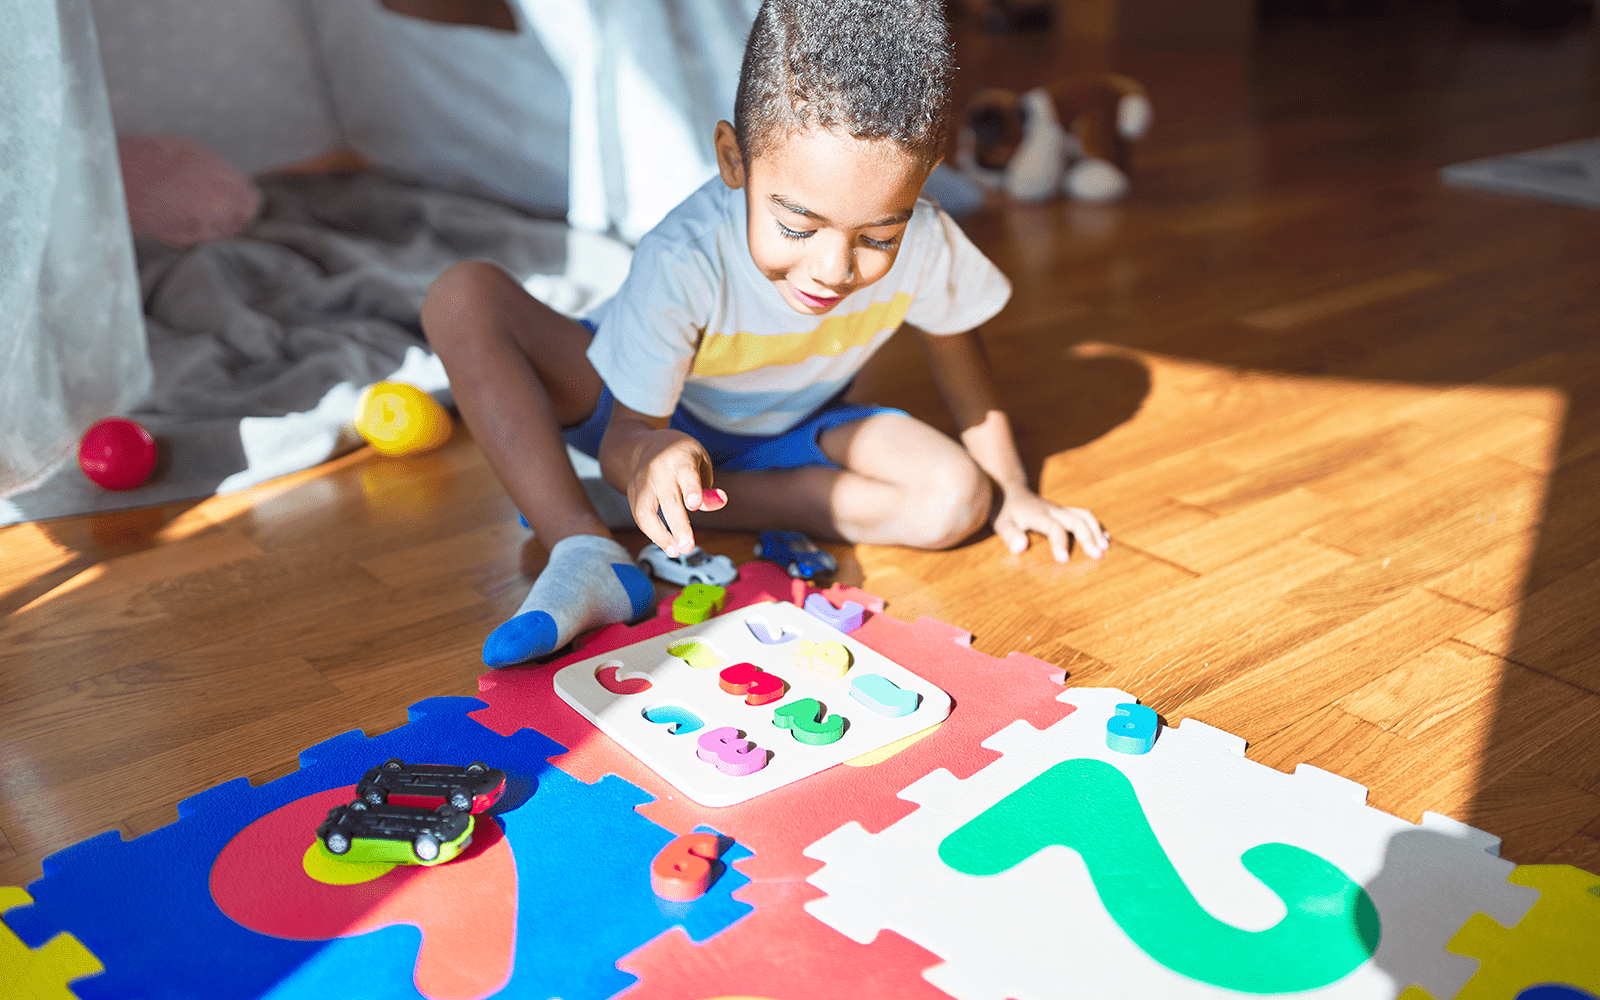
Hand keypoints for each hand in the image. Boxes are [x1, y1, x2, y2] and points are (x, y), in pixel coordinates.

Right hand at [624, 429, 727, 554]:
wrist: (645, 446)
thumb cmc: (680, 456)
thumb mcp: (700, 462)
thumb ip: (707, 487)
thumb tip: (713, 505)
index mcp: (680, 457)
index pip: (686, 474)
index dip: (691, 489)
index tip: (695, 505)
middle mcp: (658, 470)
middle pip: (667, 499)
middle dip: (678, 525)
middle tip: (688, 546)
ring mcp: (642, 482)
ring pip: (645, 511)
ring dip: (660, 535)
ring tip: (675, 551)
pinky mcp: (631, 494)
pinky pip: (640, 517)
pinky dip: (652, 533)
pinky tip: (666, 544)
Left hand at [993, 488, 1107, 562]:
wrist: (1008, 492)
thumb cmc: (1004, 512)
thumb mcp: (1001, 524)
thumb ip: (1010, 536)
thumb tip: (1020, 549)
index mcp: (1038, 516)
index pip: (1054, 528)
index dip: (1059, 543)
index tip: (1063, 561)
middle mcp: (1053, 511)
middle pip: (1077, 520)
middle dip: (1089, 538)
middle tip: (1098, 556)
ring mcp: (1060, 510)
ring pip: (1084, 516)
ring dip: (1096, 532)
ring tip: (1105, 549)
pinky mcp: (1064, 511)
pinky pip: (1084, 516)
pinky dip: (1096, 527)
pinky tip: (1104, 540)